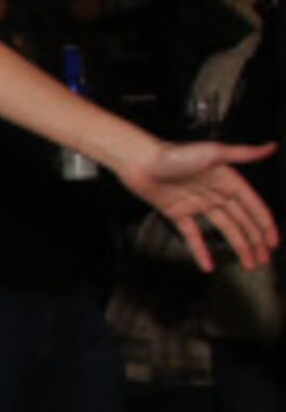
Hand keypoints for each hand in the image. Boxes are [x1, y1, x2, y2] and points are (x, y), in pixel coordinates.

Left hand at [118, 141, 279, 270]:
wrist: (139, 162)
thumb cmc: (174, 154)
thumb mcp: (213, 153)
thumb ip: (244, 153)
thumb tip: (271, 147)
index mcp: (228, 181)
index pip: (253, 207)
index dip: (265, 225)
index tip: (274, 242)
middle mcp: (215, 194)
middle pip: (242, 222)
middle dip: (255, 242)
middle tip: (264, 260)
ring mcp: (197, 205)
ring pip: (224, 230)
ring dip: (238, 247)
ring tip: (248, 264)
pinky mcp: (178, 213)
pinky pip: (193, 236)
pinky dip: (201, 251)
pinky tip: (208, 265)